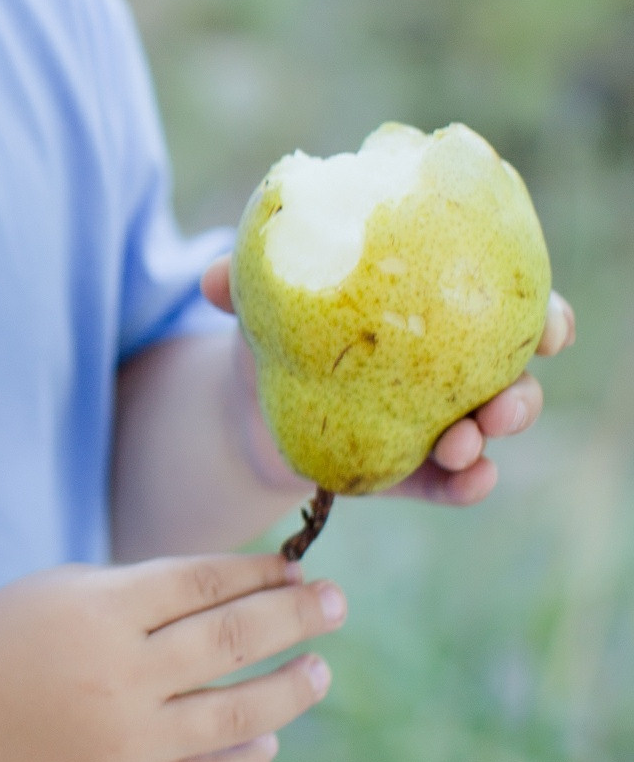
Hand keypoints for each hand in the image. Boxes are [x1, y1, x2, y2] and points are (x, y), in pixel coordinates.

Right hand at [0, 550, 341, 761]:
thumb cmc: (5, 645)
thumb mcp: (62, 591)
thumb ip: (144, 588)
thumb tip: (244, 585)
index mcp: (101, 613)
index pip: (206, 583)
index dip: (260, 573)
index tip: (297, 570)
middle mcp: (122, 677)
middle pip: (236, 639)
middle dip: (297, 618)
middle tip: (334, 604)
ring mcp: (129, 742)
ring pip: (241, 713)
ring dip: (292, 688)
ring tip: (318, 671)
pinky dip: (251, 759)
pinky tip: (268, 738)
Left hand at [199, 258, 576, 508]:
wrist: (245, 402)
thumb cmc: (273, 331)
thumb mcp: (262, 301)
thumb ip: (242, 282)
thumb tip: (212, 276)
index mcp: (436, 313)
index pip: (510, 308)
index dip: (542, 317)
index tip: (548, 329)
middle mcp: (449, 368)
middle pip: (514, 376)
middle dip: (522, 391)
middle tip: (500, 402)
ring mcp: (434, 423)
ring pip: (487, 433)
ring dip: (490, 438)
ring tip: (464, 441)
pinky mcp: (409, 471)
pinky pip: (449, 483)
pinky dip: (467, 484)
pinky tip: (471, 480)